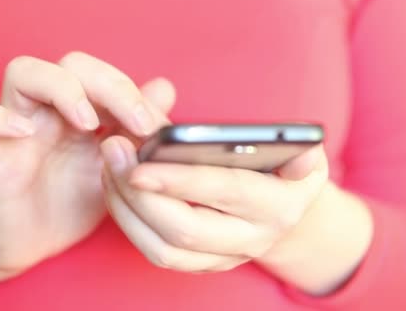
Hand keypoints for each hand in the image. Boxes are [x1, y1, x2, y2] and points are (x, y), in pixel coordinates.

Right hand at [0, 52, 174, 273]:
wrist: (34, 241)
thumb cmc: (74, 198)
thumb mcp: (116, 165)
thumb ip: (137, 128)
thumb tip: (165, 88)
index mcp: (81, 109)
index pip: (105, 75)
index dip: (133, 94)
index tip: (158, 129)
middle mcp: (49, 109)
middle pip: (71, 64)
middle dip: (110, 85)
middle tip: (138, 123)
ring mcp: (16, 128)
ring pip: (22, 72)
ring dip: (61, 89)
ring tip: (88, 122)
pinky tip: (24, 133)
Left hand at [100, 135, 327, 272]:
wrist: (286, 206)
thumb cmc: (284, 164)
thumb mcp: (294, 146)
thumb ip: (287, 141)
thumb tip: (295, 147)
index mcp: (279, 204)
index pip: (225, 191)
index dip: (181, 180)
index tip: (140, 165)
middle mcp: (253, 238)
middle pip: (185, 231)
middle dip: (140, 194)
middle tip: (113, 152)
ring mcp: (225, 257)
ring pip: (164, 250)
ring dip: (127, 208)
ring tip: (110, 165)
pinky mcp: (202, 264)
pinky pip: (158, 254)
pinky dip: (130, 223)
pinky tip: (117, 188)